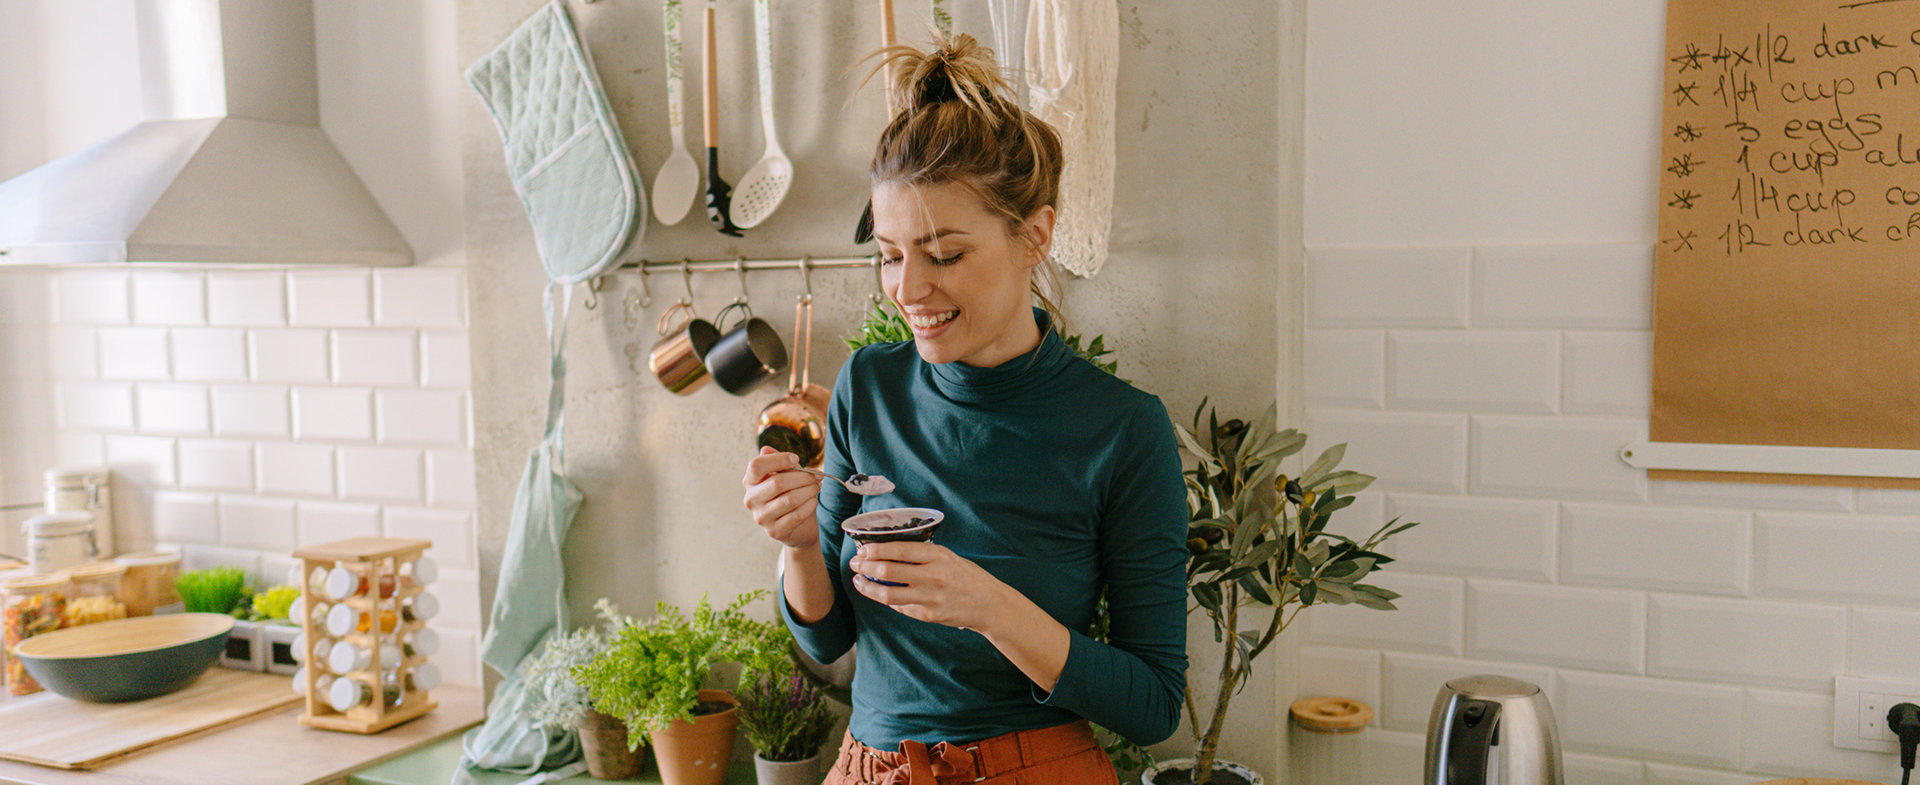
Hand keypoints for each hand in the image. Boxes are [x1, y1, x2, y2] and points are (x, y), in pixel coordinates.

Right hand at [741, 446, 819, 549]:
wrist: (797, 527)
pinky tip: (814, 501)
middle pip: (777, 482)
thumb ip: (778, 462)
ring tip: (817, 487)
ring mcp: (761, 517)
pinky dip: (809, 505)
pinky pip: (796, 515)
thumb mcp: (785, 475)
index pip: (756, 465)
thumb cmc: (789, 494)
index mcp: (750, 482)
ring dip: (809, 491)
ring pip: (789, 499)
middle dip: (803, 477)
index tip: (797, 459)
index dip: (779, 459)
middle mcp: (751, 499)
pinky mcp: (774, 531)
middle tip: (817, 476)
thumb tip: (766, 449)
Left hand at [848, 541, 1009, 630]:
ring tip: (858, 581)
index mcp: (939, 556)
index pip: (899, 550)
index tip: (862, 549)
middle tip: (855, 563)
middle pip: (889, 571)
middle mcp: (934, 576)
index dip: (876, 550)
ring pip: (888, 594)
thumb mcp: (948, 557)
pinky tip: (879, 593)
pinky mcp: (929, 615)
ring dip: (868, 587)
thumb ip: (923, 555)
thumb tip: (889, 552)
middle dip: (866, 566)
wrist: (989, 604)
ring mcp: (931, 598)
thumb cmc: (967, 577)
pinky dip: (887, 599)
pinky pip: (901, 607)